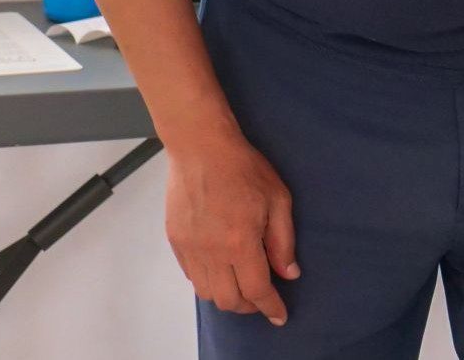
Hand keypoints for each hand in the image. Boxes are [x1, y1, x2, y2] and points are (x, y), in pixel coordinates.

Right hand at [166, 135, 299, 325]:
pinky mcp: (175, 241)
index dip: (270, 307)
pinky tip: (221, 269)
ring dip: (226, 296)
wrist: (200, 148)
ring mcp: (190, 248)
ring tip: (242, 285)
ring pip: (206, 293)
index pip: (256, 290)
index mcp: (240, 243)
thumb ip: (283, 241)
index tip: (280, 316)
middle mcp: (211, 252)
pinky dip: (208, 281)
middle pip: (228, 300)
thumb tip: (288, 273)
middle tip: (262, 298)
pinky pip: (191, 275)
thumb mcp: (278, 199)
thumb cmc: (243, 168)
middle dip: (249, 306)